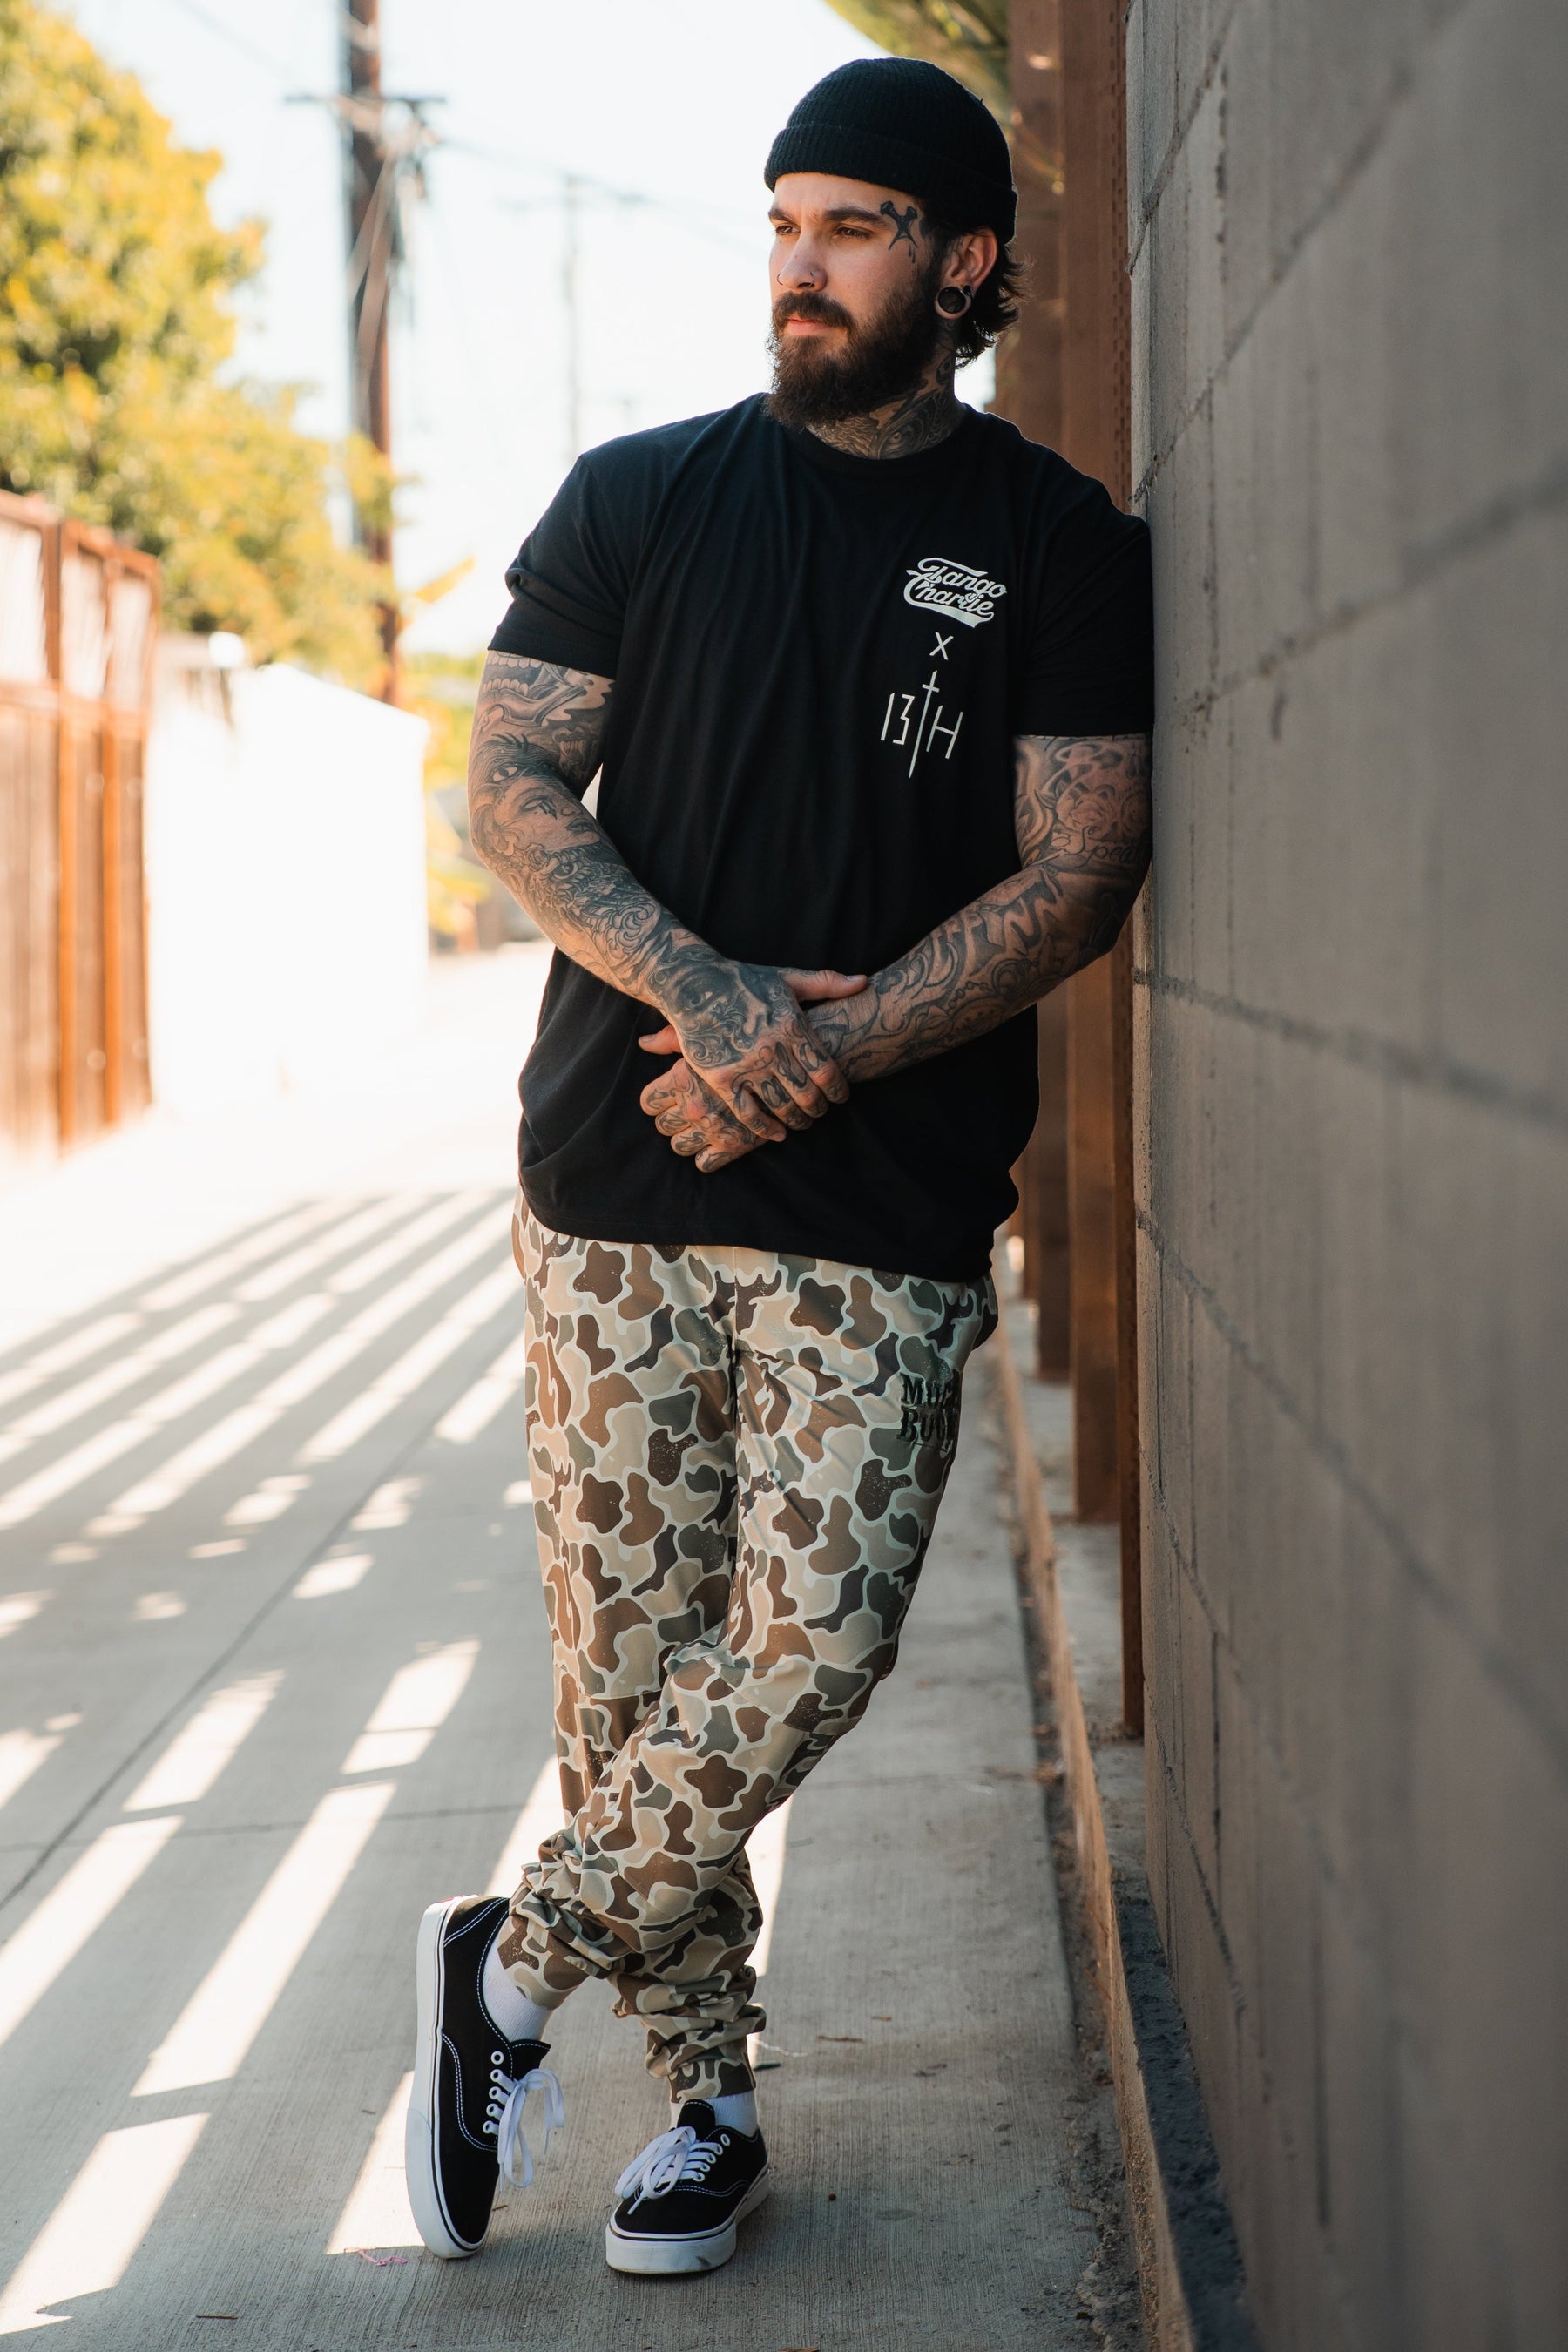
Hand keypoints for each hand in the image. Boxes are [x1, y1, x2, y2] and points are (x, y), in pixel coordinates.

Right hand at [638, 967, 865, 1171]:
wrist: (692, 985)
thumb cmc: (743, 980)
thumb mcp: (787, 978)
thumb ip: (827, 983)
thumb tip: (863, 982)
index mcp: (791, 1025)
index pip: (825, 1069)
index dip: (838, 1089)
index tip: (841, 1097)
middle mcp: (771, 1048)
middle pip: (806, 1092)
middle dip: (818, 1108)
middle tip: (821, 1112)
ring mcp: (745, 1066)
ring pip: (781, 1105)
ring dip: (797, 1120)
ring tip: (803, 1123)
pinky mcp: (721, 1079)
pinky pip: (748, 1113)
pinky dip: (766, 1129)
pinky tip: (778, 1134)